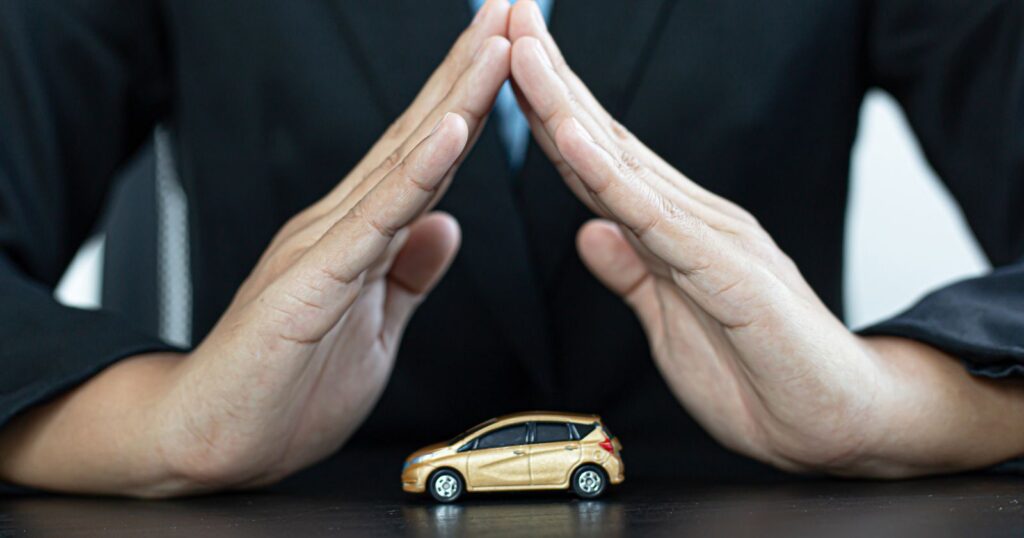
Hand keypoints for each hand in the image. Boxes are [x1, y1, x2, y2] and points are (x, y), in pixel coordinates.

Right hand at [0, 0, 511, 496]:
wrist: (210, 441)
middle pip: (420, 136)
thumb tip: (445, 227)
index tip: (510, 53)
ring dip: (455, 98)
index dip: (472, 100)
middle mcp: (342, 225)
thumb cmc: (283, 389)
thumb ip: (406, 274)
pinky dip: (416, 174)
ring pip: (403, 161)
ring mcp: (324, 246)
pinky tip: (449, 132)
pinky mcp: (310, 282)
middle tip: (512, 11)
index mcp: (360, 236)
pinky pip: (374, 221)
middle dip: (472, 70)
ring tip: (495, 43)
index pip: (428, 155)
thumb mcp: (374, 327)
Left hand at [507, 0, 1023, 475]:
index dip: (549, 110)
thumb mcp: (669, 322)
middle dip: (549, 80)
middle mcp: (689, 217)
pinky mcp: (725, 271)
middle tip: (507, 16)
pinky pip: (654, 218)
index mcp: (673, 229)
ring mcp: (709, 237)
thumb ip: (633, 273)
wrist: (840, 423)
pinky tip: (573, 138)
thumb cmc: (760, 375)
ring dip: (567, 106)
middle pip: (604, 139)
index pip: (598, 158)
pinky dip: (609, 176)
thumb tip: (591, 231)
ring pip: (622, 162)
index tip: (507, 64)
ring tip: (524, 52)